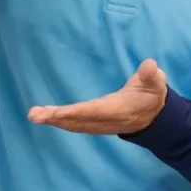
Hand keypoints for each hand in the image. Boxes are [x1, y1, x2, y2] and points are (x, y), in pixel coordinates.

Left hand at [27, 58, 167, 135]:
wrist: (156, 117)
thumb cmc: (152, 94)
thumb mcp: (156, 83)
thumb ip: (151, 75)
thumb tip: (149, 65)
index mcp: (120, 109)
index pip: (95, 111)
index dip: (77, 112)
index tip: (58, 112)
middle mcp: (107, 120)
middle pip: (79, 121)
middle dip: (57, 118)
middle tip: (35, 115)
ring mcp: (101, 125)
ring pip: (75, 125)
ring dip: (54, 121)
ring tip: (34, 115)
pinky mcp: (96, 125)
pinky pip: (76, 125)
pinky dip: (61, 122)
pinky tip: (47, 117)